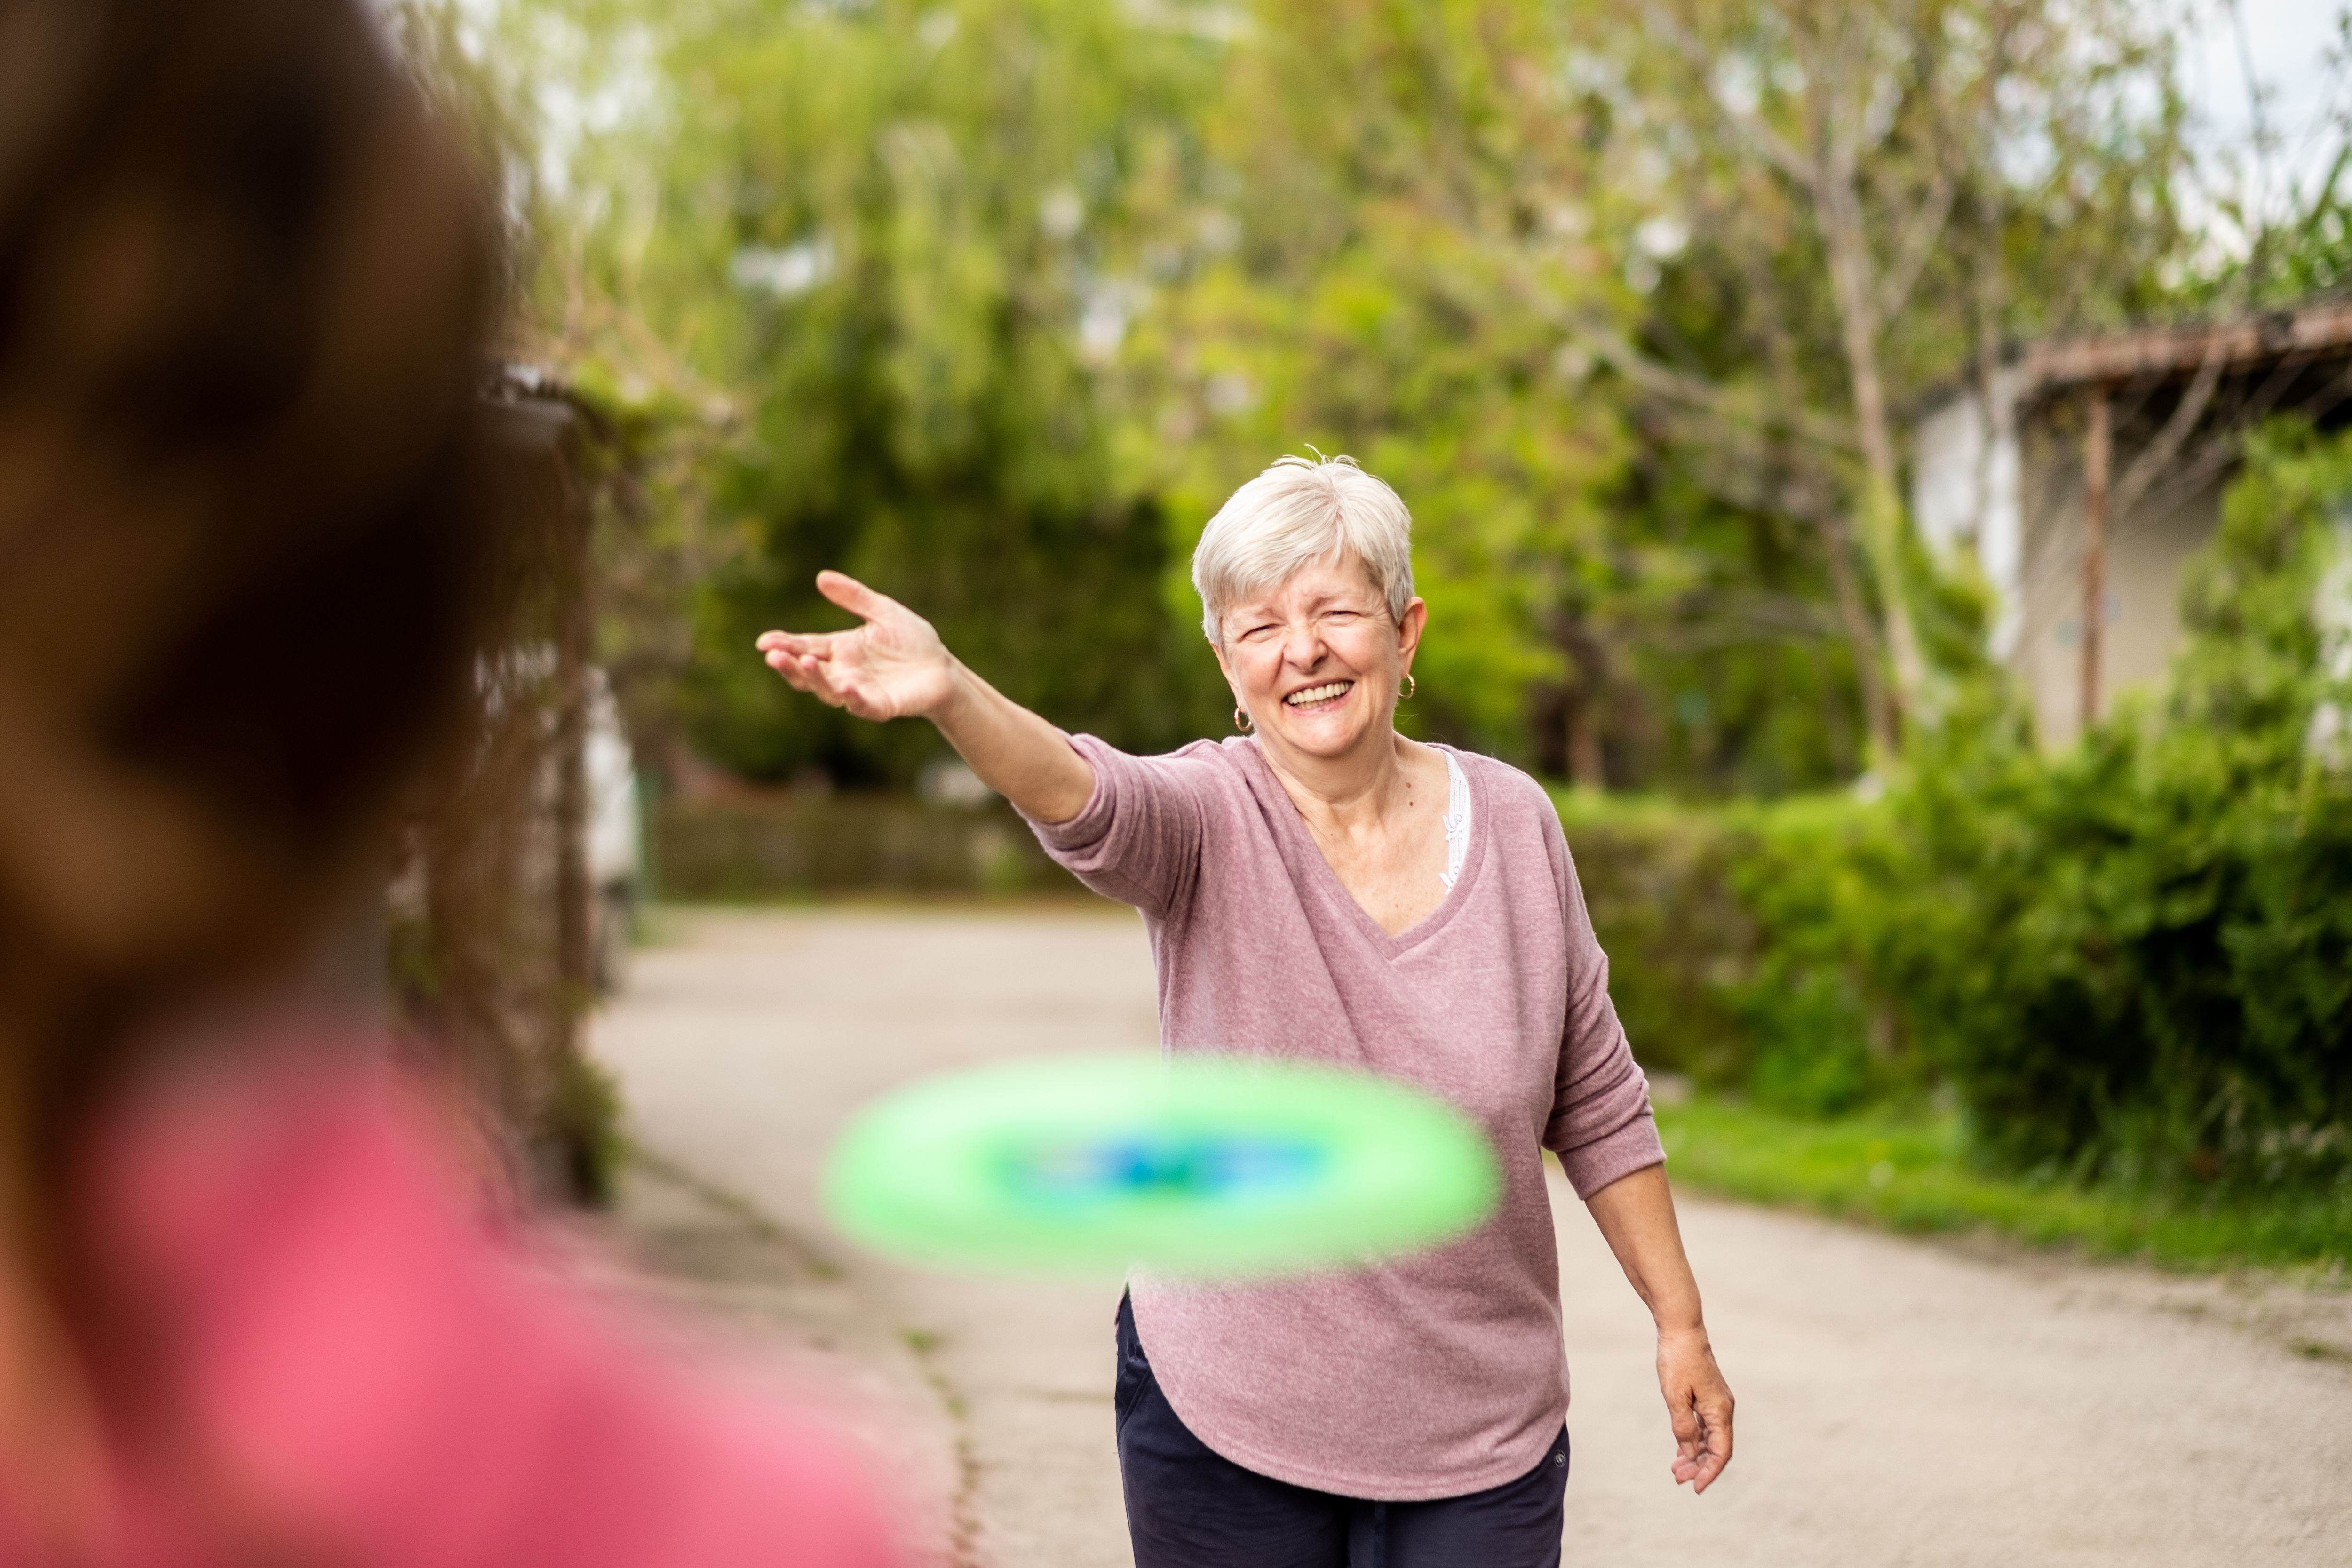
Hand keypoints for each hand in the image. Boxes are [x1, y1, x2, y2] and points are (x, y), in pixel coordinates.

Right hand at [756, 571, 957, 721]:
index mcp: (840, 649)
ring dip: (814, 679)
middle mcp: (843, 672)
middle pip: (807, 673)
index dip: (784, 645)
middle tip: (772, 656)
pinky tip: (845, 686)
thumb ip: (854, 597)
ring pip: (828, 691)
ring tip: (806, 662)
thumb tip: (821, 576)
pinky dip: (852, 697)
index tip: (764, 641)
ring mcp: (859, 691)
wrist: (943, 668)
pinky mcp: (880, 706)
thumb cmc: (912, 641)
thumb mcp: (883, 611)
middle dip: (789, 665)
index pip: (805, 646)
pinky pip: (861, 705)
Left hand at [1657, 1325, 1733, 1492]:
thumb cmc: (1677, 1361)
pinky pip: (1705, 1425)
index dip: (1709, 1472)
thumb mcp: (1675, 1397)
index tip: (1695, 1488)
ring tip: (1677, 1469)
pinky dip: (1695, 1439)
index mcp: (1720, 1411)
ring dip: (1695, 1454)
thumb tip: (1690, 1452)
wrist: (1681, 1329)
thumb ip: (1683, 1427)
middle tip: (1678, 1479)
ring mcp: (1717, 1401)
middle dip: (1700, 1466)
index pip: (1720, 1452)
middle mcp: (1723, 1408)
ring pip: (1711, 1437)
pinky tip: (1681, 1448)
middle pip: (1716, 1448)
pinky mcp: (1708, 1395)